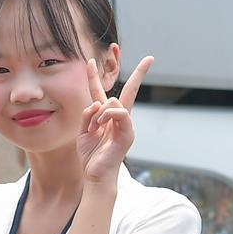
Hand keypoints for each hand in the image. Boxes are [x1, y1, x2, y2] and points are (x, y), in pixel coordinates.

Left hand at [78, 56, 152, 184]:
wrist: (95, 175)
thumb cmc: (90, 155)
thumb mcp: (82, 131)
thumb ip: (87, 115)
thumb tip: (97, 102)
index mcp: (105, 117)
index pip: (100, 92)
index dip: (94, 76)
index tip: (91, 61)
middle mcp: (118, 118)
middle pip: (130, 91)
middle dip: (140, 73)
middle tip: (150, 58)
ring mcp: (126, 125)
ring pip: (114, 102)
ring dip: (98, 113)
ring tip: (94, 128)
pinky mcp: (128, 133)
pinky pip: (119, 114)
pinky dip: (105, 117)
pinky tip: (99, 126)